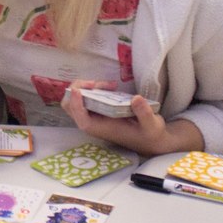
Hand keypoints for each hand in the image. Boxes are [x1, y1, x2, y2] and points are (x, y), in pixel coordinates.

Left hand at [60, 80, 201, 156]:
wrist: (151, 138)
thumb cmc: (150, 134)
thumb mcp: (152, 125)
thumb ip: (144, 113)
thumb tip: (136, 99)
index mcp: (101, 129)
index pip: (81, 118)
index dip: (76, 104)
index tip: (80, 89)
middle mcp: (93, 123)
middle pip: (70, 106)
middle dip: (79, 90)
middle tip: (97, 83)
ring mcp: (93, 116)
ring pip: (76, 100)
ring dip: (87, 87)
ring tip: (110, 84)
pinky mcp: (97, 111)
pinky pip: (85, 97)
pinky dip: (92, 89)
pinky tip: (110, 87)